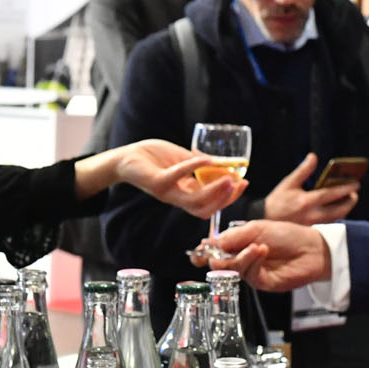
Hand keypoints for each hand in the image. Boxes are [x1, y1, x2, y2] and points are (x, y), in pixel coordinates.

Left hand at [115, 138, 247, 217]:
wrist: (125, 158)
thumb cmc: (153, 158)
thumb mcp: (182, 160)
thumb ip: (199, 164)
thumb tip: (223, 162)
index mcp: (184, 194)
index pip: (210, 204)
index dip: (229, 197)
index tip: (244, 182)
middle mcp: (176, 198)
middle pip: (206, 209)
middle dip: (226, 199)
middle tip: (239, 184)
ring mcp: (166, 192)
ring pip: (194, 202)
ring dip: (214, 192)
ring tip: (229, 178)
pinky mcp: (156, 182)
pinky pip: (177, 177)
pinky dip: (193, 168)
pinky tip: (206, 159)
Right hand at [209, 219, 330, 292]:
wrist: (311, 248)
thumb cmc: (286, 234)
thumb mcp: (255, 228)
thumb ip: (231, 237)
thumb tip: (208, 244)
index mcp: (236, 244)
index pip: (212, 250)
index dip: (203, 251)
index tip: (200, 250)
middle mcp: (240, 259)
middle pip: (216, 263)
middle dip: (219, 255)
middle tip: (225, 249)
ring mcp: (250, 272)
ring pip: (231, 269)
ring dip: (241, 256)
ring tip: (257, 246)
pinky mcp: (260, 283)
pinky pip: (247, 274)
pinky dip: (252, 260)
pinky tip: (262, 251)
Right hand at [262, 153, 359, 225]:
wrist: (264, 221)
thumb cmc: (276, 201)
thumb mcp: (288, 183)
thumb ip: (303, 170)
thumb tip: (313, 156)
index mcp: (306, 201)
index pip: (331, 194)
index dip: (346, 188)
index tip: (356, 183)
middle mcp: (312, 215)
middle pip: (339, 210)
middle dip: (350, 201)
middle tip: (354, 193)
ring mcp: (313, 224)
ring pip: (336, 218)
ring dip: (345, 208)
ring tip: (348, 199)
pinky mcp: (311, 230)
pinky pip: (329, 222)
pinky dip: (336, 215)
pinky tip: (337, 208)